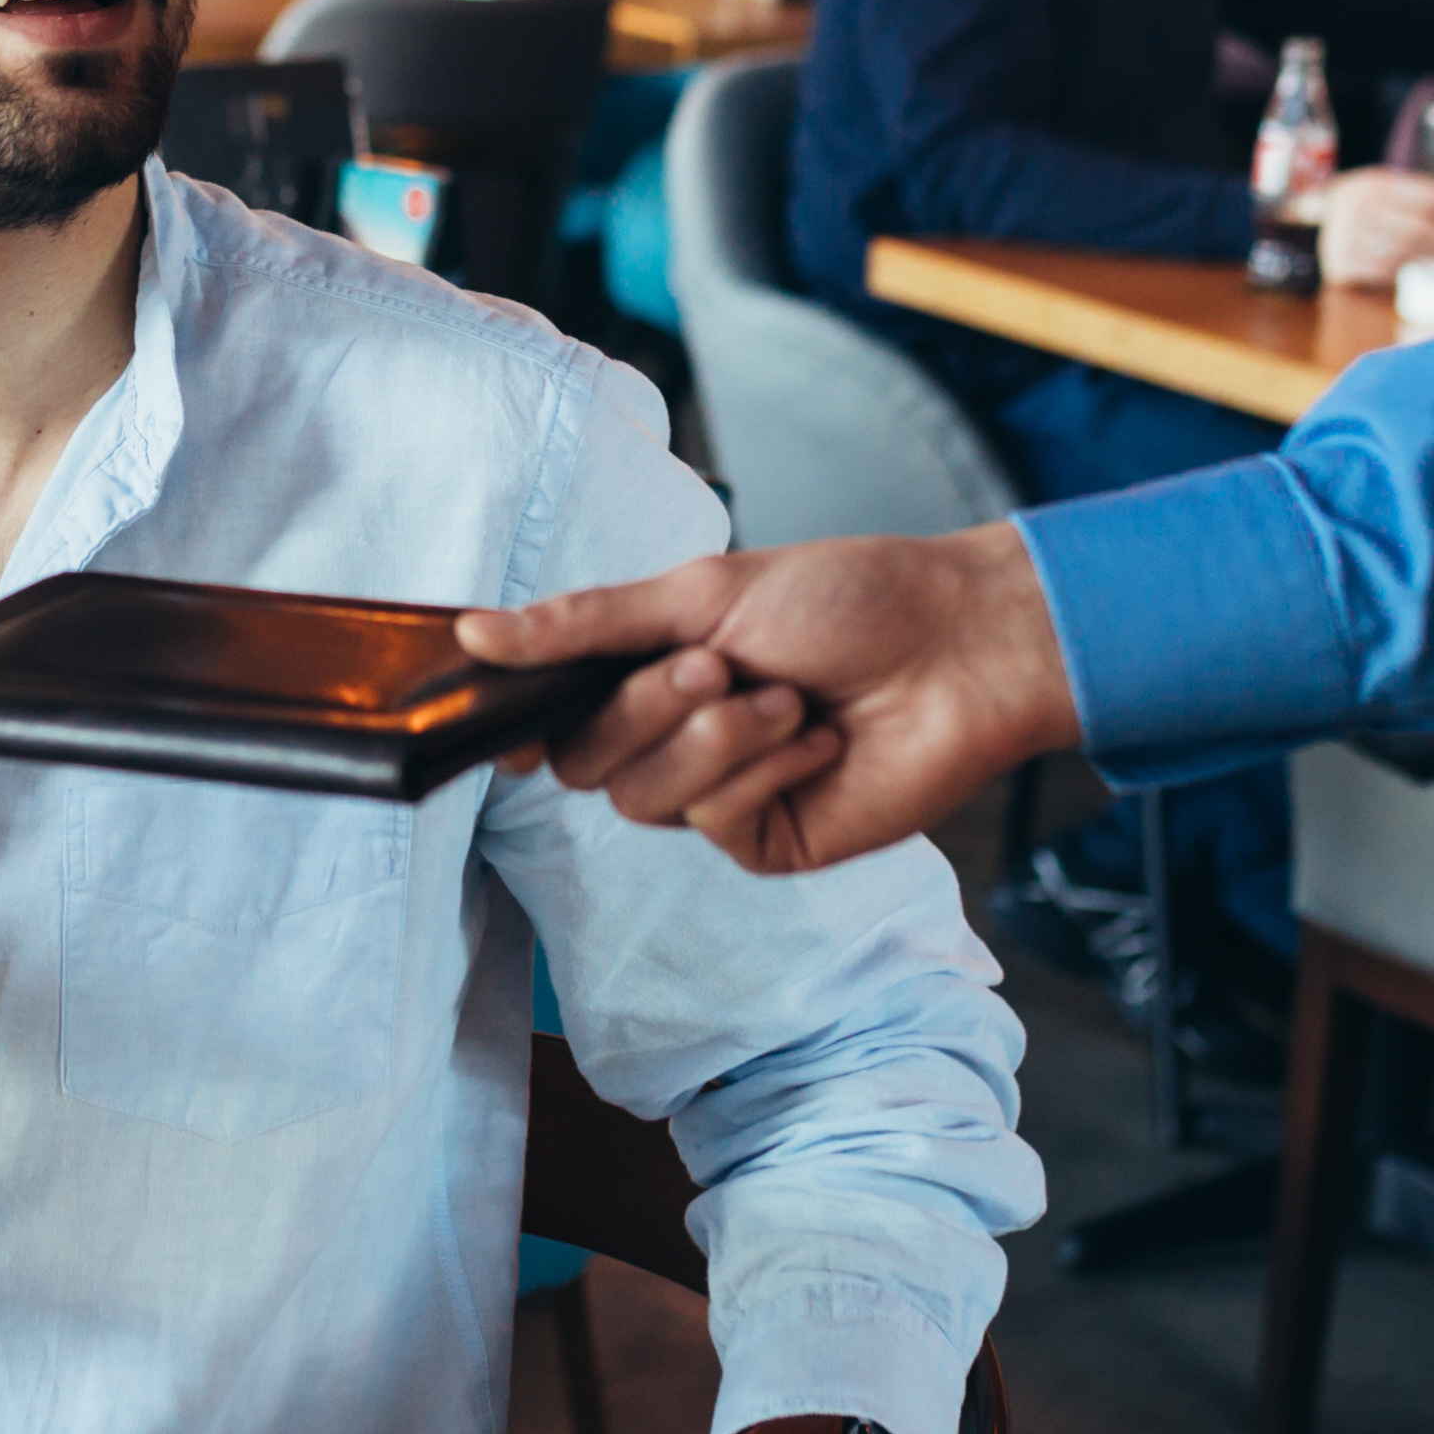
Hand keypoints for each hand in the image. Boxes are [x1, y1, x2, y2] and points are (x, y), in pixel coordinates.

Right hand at [466, 531, 1078, 874]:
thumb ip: (586, 623)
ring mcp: (717, 796)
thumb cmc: (846, 600)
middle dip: (643, 709)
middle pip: (582, 760)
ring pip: (642, 798)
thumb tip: (476, 634)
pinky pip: (715, 823)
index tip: (514, 704)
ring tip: (785, 697)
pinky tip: (818, 739)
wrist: (957, 648)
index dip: (525, 713)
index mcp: (647, 671)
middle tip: (715, 664)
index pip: (550, 711)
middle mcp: (671, 738)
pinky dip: (763, 771)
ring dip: (714, 739)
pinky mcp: (765, 842)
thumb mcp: (701, 591)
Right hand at [1321, 164, 1433, 290]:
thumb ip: (1422, 201)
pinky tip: (1425, 277)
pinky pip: (1383, 272)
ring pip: (1404, 252)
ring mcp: (1344, 235)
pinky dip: (1408, 275)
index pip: (1430, 197)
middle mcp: (1357, 205)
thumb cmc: (1367, 208)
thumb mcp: (1388, 191)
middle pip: (1420, 227)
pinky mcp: (1338, 263)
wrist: (1314, 223)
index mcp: (1375, 183)